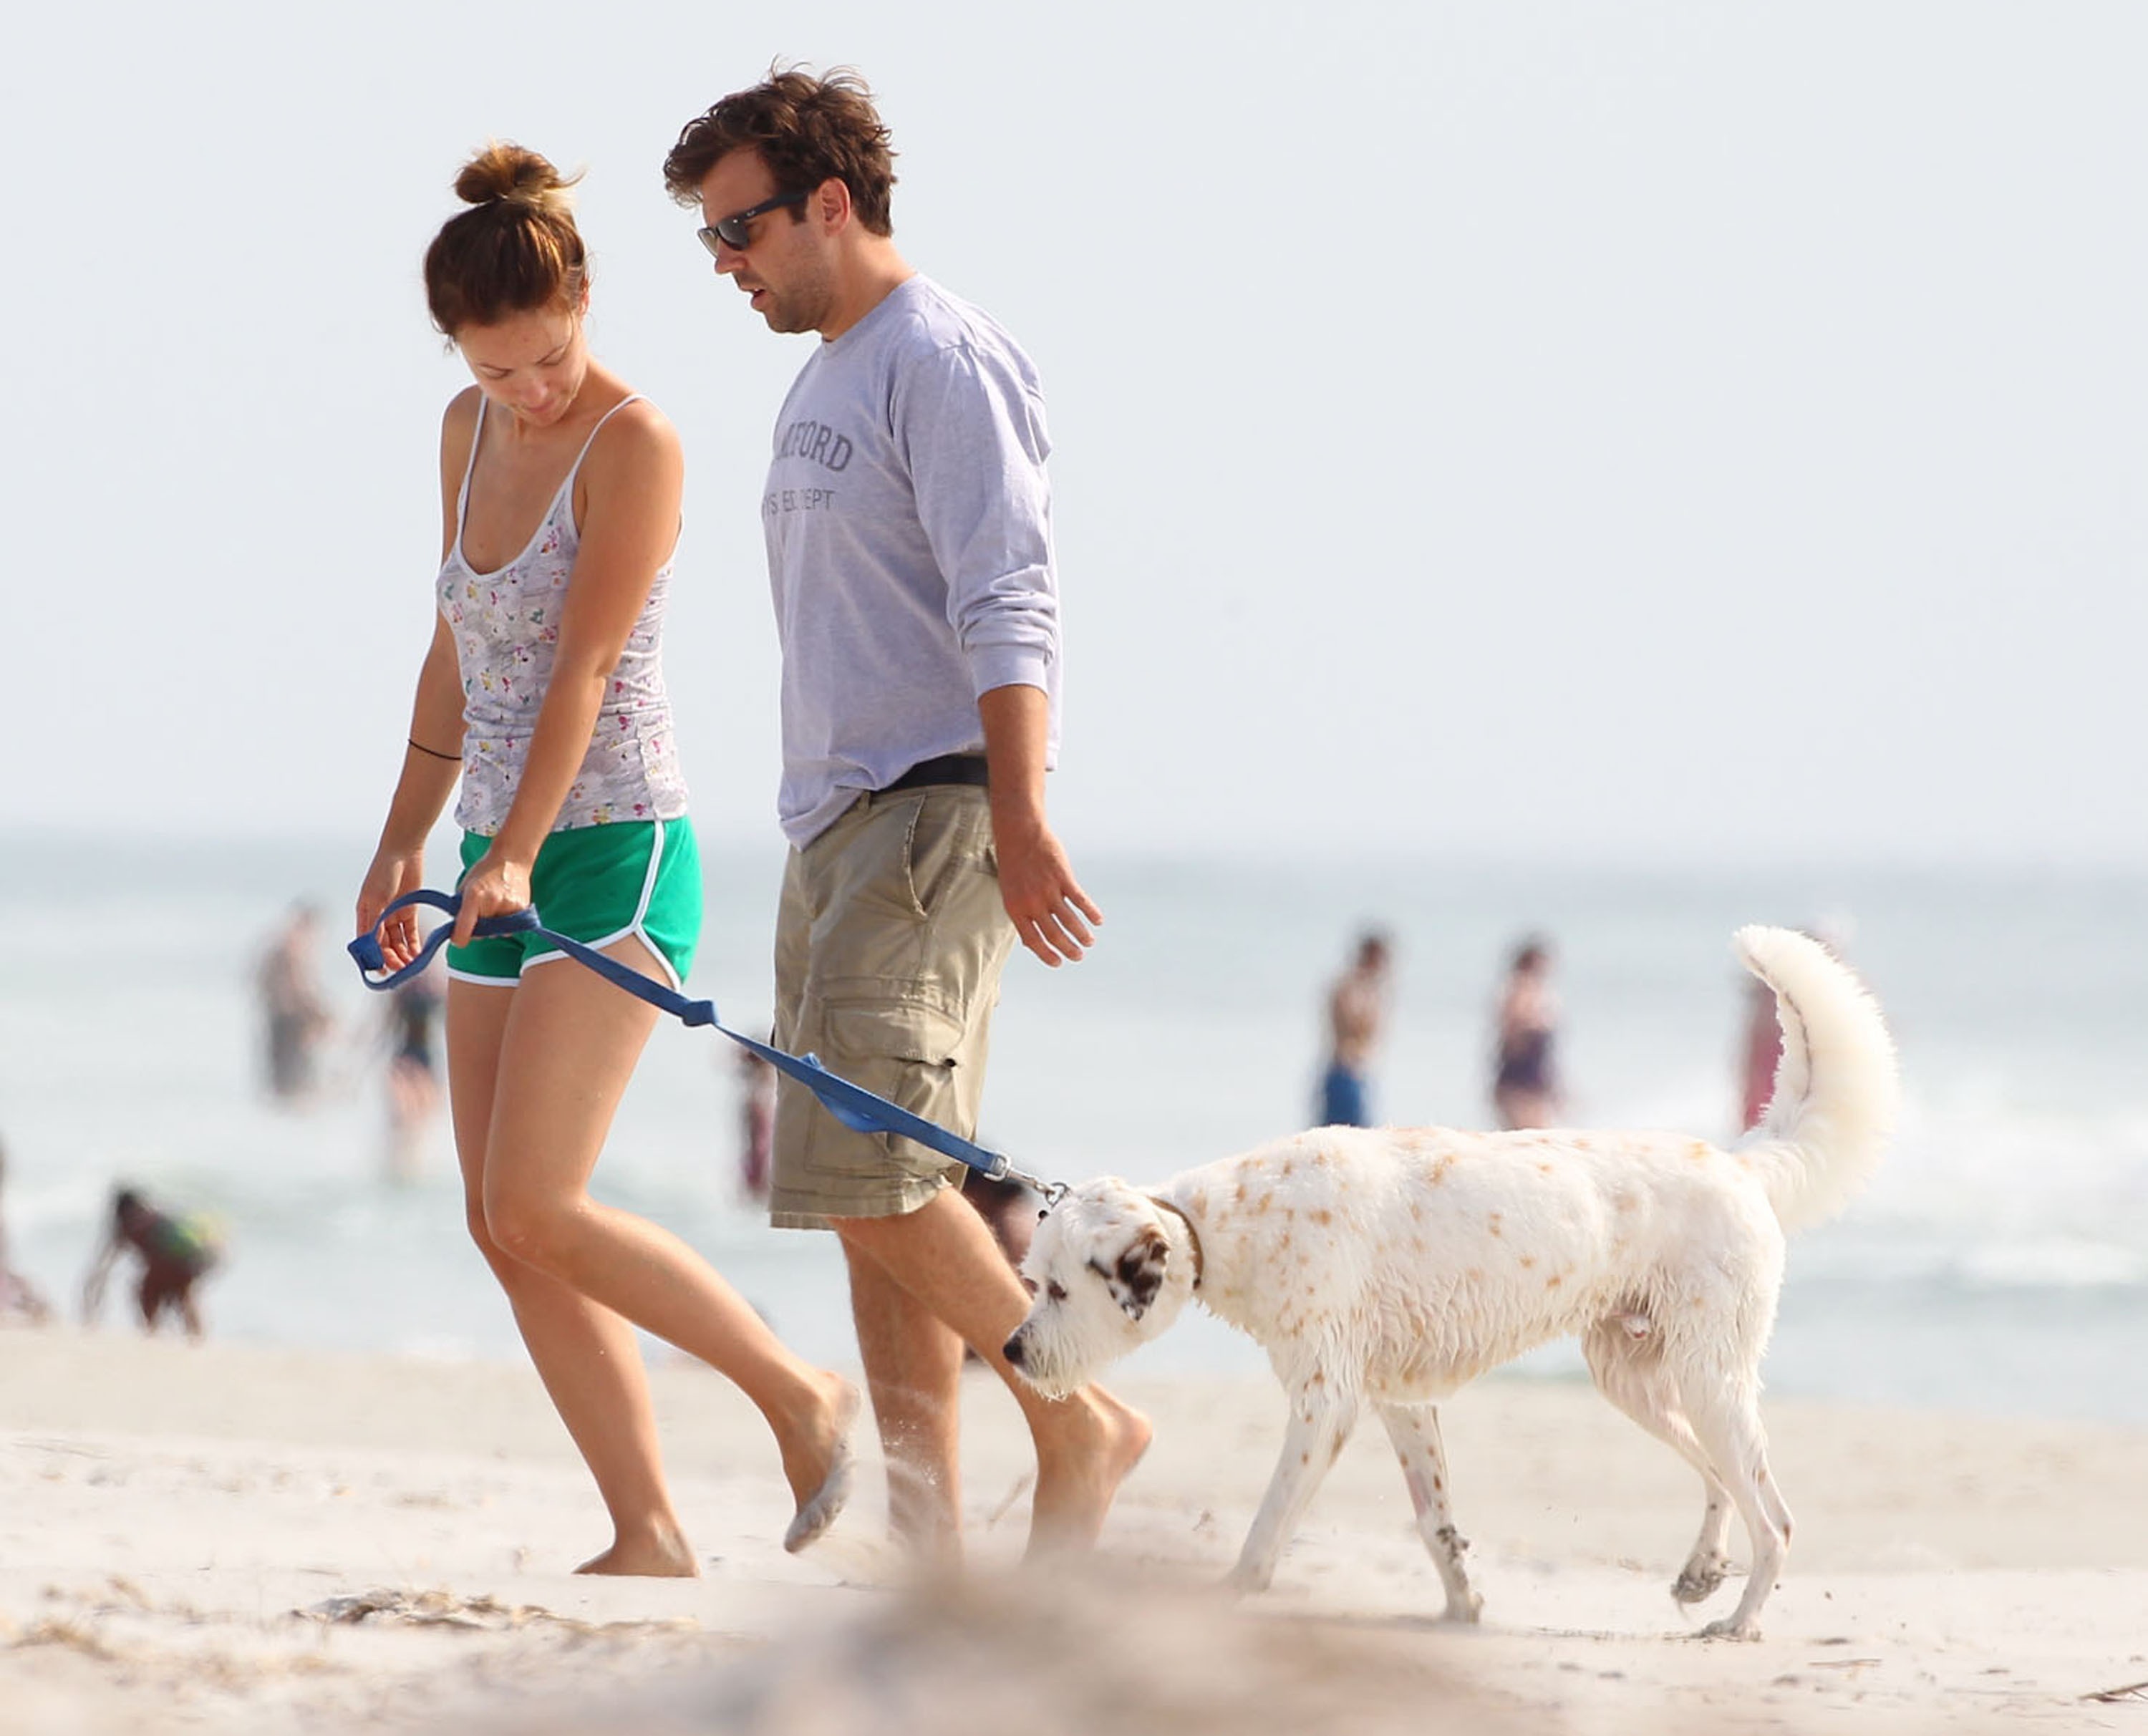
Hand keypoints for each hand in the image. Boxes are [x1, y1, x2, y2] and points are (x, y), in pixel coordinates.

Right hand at [355, 848, 426, 972]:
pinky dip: (414, 943)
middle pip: (383, 944)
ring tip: (412, 965)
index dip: (374, 957)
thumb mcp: (377, 898)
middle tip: (402, 969)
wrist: (404, 851)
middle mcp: (378, 917)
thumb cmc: (384, 872)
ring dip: (403, 954)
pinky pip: (411, 932)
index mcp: (364, 914)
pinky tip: (418, 954)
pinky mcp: (409, 910)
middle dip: (391, 958)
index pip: (367, 942)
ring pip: (398, 941)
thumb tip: (373, 945)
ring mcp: (394, 914)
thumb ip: (376, 921)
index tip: (382, 971)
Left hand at [450, 843, 532, 946]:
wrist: (512, 859)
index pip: (464, 930)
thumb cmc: (487, 869)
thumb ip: (460, 908)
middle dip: (476, 928)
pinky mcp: (522, 910)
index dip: (459, 938)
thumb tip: (456, 927)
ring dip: (491, 926)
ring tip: (494, 907)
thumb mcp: (465, 886)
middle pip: (480, 933)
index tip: (458, 939)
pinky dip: (504, 923)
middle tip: (479, 912)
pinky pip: (509, 928)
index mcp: (474, 896)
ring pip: (495, 933)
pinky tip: (503, 909)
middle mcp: (492, 903)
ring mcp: (509, 907)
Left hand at [994, 822, 1102, 966]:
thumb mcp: (1009, 892)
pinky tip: (1098, 921)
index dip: (1047, 954)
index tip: (1058, 962)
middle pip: (1054, 933)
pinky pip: (1080, 900)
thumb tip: (1029, 942)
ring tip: (1089, 942)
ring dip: (1081, 934)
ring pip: (1069, 920)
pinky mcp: (1063, 877)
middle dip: (1068, 948)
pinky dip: (1090, 912)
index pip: (1033, 939)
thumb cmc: (1013, 864)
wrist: (1020, 834)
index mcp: (1016, 908)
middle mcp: (1032, 902)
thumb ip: (1020, 916)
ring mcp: (1048, 890)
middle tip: (1078, 956)